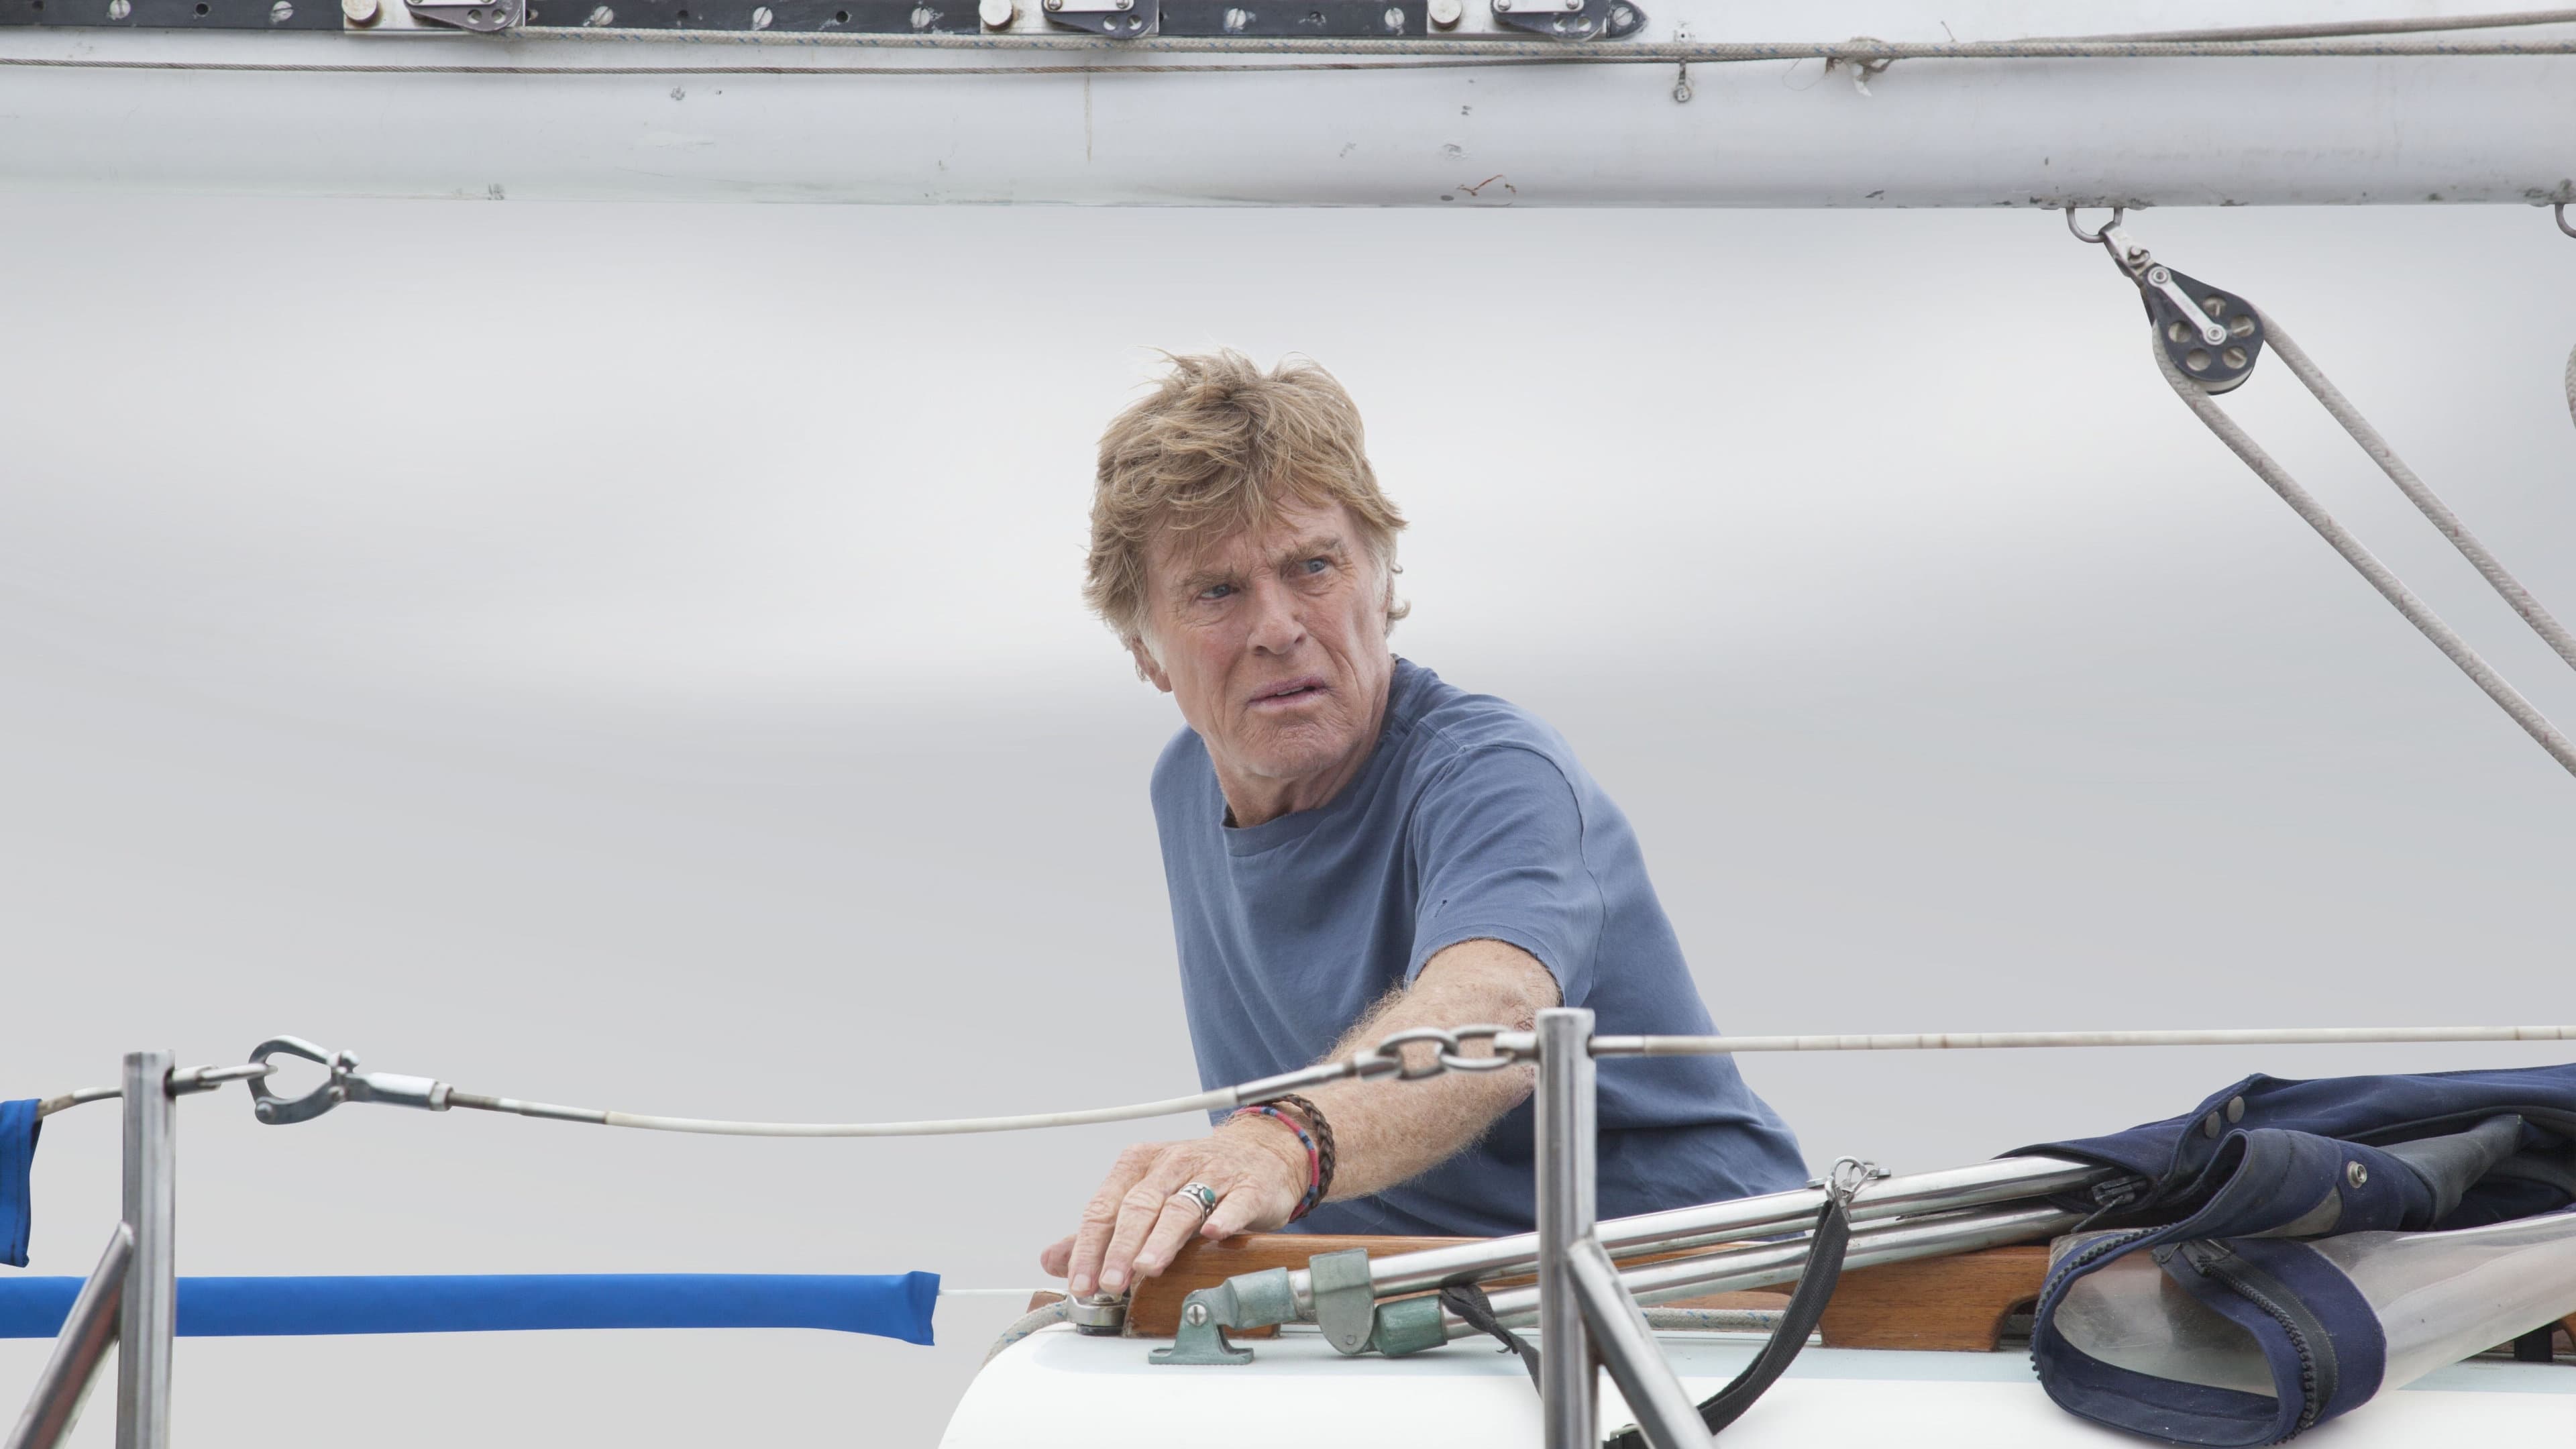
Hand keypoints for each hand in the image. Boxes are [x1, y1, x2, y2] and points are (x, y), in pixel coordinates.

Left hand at [1037, 1119, 1309, 1297]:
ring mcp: (1213, 1172)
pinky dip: (1224, 1216)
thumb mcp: (1144, 1197)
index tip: (1081, 1282)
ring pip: (1182, 1205)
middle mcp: (1172, 1163)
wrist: (1260, 1153)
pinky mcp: (1249, 1185)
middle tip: (1112, 1282)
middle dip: (1122, 1247)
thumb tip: (1053, 1258)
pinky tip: (1213, 1233)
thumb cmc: (1195, 1179)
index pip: (1105, 1207)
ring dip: (1162, 1237)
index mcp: (1139, 1165)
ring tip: (1148, 1266)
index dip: (1089, 1247)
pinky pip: (1235, 1201)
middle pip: (1139, 1206)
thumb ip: (1100, 1231)